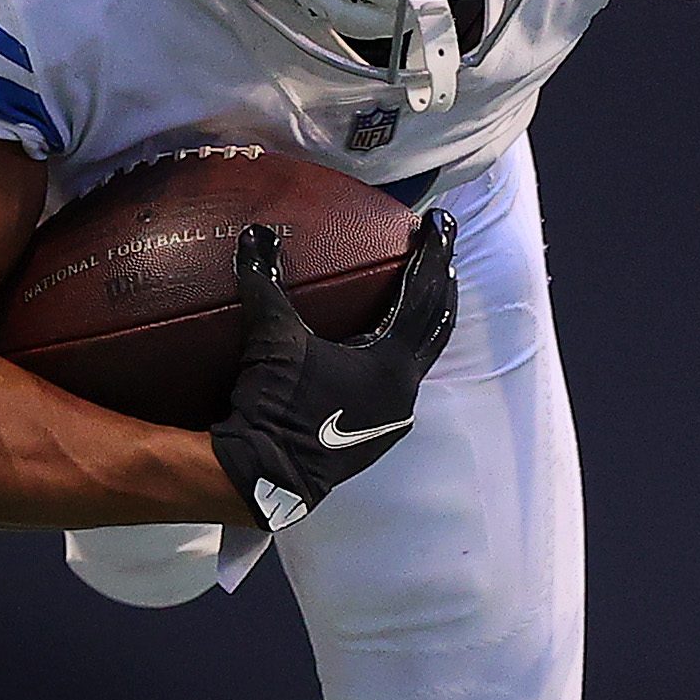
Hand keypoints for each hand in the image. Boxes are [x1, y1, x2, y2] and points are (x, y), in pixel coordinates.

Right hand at [209, 212, 457, 529]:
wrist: (265, 476)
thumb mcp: (272, 339)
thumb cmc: (276, 407)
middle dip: (443, 285)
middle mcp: (403, 390)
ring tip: (425, 295)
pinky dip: (403, 354)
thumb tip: (255, 234)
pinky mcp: (376, 435)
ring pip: (422, 357)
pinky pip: (400, 381)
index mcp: (391, 363)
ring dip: (426, 322)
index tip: (440, 223)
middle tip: (443, 252)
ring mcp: (392, 417)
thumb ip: (266, 284)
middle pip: (436, 326)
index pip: (422, 295)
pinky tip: (387, 350)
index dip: (432, 254)